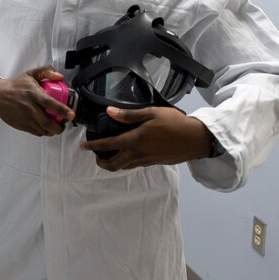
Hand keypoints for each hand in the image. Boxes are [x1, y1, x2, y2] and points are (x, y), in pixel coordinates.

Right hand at [0, 66, 74, 136]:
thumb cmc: (15, 85)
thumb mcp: (31, 74)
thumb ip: (47, 72)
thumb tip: (60, 77)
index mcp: (33, 94)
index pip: (50, 103)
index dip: (63, 110)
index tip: (71, 115)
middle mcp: (29, 108)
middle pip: (48, 123)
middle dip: (59, 128)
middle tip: (63, 125)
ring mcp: (25, 118)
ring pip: (43, 130)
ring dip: (52, 131)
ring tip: (56, 127)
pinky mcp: (21, 125)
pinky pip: (36, 132)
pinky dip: (43, 132)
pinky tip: (45, 127)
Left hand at [81, 106, 212, 171]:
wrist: (196, 139)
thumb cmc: (174, 123)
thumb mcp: (151, 113)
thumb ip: (129, 115)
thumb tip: (109, 111)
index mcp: (134, 140)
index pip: (107, 145)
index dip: (93, 146)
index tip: (82, 146)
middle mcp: (137, 154)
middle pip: (113, 165)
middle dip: (101, 162)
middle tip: (96, 155)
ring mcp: (146, 161)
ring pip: (124, 167)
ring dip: (113, 163)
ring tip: (109, 155)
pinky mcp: (154, 163)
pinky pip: (134, 166)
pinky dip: (126, 162)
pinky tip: (127, 154)